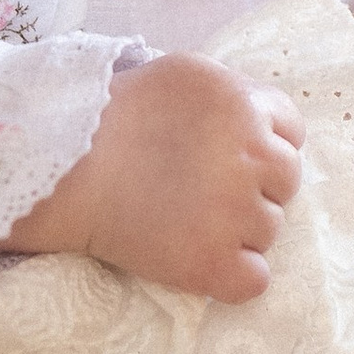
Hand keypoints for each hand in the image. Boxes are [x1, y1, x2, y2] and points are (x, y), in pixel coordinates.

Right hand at [1, 53, 302, 301]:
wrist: (61, 169)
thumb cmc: (112, 114)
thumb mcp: (182, 74)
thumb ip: (231, 93)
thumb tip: (259, 119)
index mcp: (243, 104)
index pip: (292, 132)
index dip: (262, 145)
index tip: (226, 156)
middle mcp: (251, 156)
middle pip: (285, 181)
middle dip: (252, 186)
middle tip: (202, 190)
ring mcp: (234, 213)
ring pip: (269, 230)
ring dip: (238, 229)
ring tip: (186, 218)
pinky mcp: (212, 263)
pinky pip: (255, 280)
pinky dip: (233, 276)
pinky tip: (200, 258)